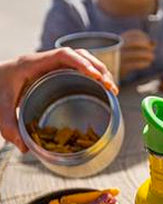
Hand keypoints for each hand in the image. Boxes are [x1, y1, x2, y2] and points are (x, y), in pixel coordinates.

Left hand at [0, 48, 117, 152]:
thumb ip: (9, 127)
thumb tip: (25, 148)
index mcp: (33, 63)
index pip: (64, 55)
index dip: (83, 63)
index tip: (97, 77)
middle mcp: (46, 61)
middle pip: (79, 55)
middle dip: (98, 68)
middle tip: (110, 87)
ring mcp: (52, 65)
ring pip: (82, 59)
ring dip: (100, 71)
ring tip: (112, 89)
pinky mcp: (56, 72)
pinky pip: (78, 68)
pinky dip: (93, 76)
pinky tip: (101, 89)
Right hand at [120, 29, 155, 78]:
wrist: (105, 72)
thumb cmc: (120, 58)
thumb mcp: (128, 49)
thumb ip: (141, 44)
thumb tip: (155, 42)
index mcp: (119, 40)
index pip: (134, 34)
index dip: (145, 37)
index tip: (149, 42)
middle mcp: (118, 47)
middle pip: (136, 42)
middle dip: (147, 45)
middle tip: (151, 50)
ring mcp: (119, 58)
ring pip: (137, 54)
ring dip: (148, 55)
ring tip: (151, 57)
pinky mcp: (121, 68)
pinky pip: (135, 64)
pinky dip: (144, 63)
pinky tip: (147, 63)